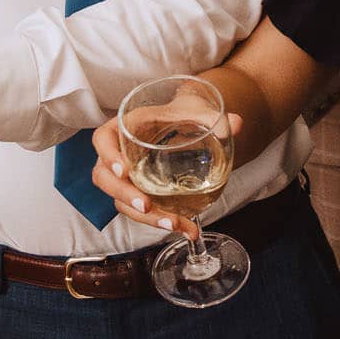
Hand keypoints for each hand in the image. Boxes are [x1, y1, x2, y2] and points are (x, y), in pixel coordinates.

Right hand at [91, 113, 245, 234]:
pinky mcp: (140, 194)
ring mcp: (128, 177)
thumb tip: (237, 123)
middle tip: (147, 206)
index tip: (122, 170)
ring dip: (145, 218)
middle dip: (124, 196)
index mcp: (125, 127)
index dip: (107, 155)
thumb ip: (214, 116)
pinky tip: (188, 228)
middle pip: (105, 178)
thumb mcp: (196, 109)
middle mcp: (120, 153)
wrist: (188, 125)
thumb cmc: (184, 113)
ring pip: (122, 202)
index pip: (102, 139)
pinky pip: (142, 212)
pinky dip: (162, 222)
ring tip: (174, 224)